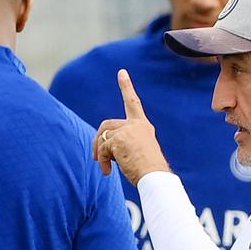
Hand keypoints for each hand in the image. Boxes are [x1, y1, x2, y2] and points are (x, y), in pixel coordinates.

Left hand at [94, 69, 170, 184]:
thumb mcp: (138, 152)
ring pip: (103, 138)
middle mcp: (136, 124)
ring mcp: (128, 130)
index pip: (133, 102)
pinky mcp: (119, 139)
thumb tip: (100, 146)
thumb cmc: (148, 170)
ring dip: (100, 154)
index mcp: (143, 126)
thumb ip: (123, 143)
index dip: (126, 86)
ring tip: (106, 167)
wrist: (155, 176)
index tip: (121, 72)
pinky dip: (102, 161)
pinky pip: (102, 149)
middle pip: (106, 124)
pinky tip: (108, 171)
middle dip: (97, 140)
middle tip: (95, 156)